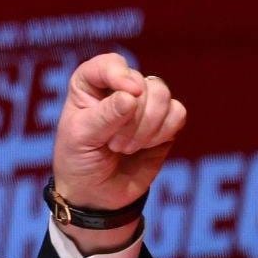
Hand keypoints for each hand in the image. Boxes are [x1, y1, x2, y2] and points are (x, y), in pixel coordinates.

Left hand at [51, 53, 186, 252]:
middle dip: (131, 120)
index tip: (128, 95)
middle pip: (142, 83)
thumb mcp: (80, 138)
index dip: (121, 75)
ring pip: (163, 94)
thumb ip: (105, 116)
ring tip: (125, 147)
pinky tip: (146, 147)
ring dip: (147, 126)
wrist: (96, 194)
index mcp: (89, 84)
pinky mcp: (164, 123)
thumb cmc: (78, 160)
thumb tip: (132, 96)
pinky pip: (178, 113)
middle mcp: (117, 88)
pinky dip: (163, 132)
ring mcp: (143, 104)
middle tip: (113, 144)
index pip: (110, 63)